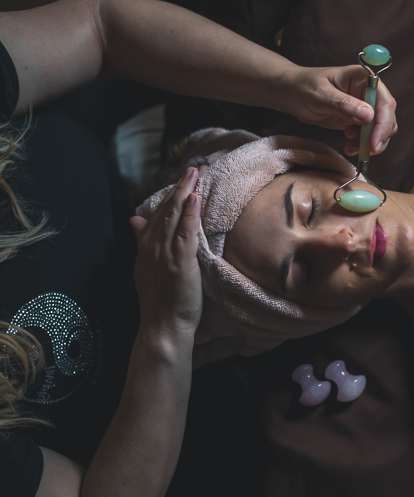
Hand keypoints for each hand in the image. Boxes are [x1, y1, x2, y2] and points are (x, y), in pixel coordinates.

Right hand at [129, 168, 202, 340]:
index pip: (158, 213)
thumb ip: (142, 242)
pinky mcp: (180, 264)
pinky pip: (185, 235)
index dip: (172, 193)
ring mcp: (165, 255)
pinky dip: (189, 215)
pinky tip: (195, 198)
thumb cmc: (160, 302)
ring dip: (186, 192)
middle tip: (194, 168)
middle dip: (180, 186)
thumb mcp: (146, 268)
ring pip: (175, 216)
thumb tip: (134, 220)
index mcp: (146, 247)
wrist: (162, 327)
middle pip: (167, 209)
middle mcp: (153, 247)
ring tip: (196, 174)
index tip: (185, 177)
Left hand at [280, 64, 397, 157]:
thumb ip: (343, 105)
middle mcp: (368, 91)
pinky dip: (363, 144)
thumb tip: (368, 115)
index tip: (375, 143)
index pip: (384, 101)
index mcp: (363, 78)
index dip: (383, 123)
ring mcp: (364, 105)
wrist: (292, 94)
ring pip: (380, 128)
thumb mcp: (320, 96)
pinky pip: (369, 135)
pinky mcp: (358, 119)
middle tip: (366, 151)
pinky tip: (349, 146)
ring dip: (370, 142)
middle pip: (387, 116)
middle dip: (379, 136)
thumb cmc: (304, 87)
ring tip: (351, 148)